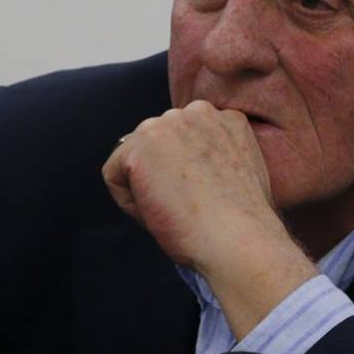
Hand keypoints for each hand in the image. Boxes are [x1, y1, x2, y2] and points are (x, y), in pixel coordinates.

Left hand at [102, 101, 315, 336]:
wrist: (239, 241)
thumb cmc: (240, 225)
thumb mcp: (235, 172)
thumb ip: (211, 156)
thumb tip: (182, 165)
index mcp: (225, 118)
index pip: (181, 143)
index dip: (184, 178)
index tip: (204, 199)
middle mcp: (196, 111)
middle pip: (154, 147)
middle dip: (161, 178)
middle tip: (189, 206)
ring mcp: (167, 124)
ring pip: (132, 158)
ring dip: (145, 187)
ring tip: (178, 208)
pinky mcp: (141, 145)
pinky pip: (113, 174)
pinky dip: (128, 201)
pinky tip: (158, 210)